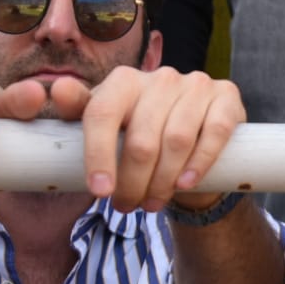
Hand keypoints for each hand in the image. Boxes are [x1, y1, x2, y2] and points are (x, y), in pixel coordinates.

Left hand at [45, 66, 243, 213]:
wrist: (190, 140)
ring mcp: (196, 84)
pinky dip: (200, 162)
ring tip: (152, 202)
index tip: (100, 192)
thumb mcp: (104, 126)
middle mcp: (161, 76)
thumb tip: (58, 89)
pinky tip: (185, 183)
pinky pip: (214, 132)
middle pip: (142, 138)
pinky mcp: (226, 96)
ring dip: (164, 180)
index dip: (98, 156)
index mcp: (124, 80)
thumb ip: (78, 110)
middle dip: (133, 181)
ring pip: (177, 140)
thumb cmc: (137, 134)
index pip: (102, 114)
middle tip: (127, 206)